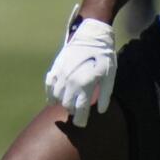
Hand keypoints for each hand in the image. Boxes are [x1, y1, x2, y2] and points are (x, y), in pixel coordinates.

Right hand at [45, 12, 116, 126]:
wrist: (91, 34)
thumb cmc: (104, 55)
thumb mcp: (110, 75)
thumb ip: (105, 95)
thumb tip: (100, 111)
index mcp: (86, 85)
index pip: (80, 109)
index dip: (81, 120)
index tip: (82, 125)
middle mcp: (71, 82)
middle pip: (67, 105)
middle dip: (73, 111)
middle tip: (78, 113)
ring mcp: (61, 75)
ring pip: (56, 97)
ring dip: (62, 103)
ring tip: (69, 104)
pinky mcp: (56, 68)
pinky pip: (49, 86)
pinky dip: (50, 94)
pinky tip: (53, 99)